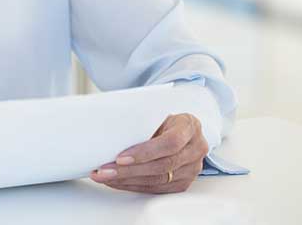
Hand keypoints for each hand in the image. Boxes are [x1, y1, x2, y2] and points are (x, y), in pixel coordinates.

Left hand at [89, 113, 208, 193]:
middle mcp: (195, 149)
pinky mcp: (183, 182)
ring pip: (158, 180)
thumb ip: (142, 122)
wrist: (179, 129)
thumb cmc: (165, 118)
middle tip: (105, 171)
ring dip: (128, 180)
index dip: (144, 152)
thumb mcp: (157, 112)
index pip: (170, 143)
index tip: (120, 157)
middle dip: (129, 171)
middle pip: (162, 165)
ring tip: (106, 177)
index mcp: (189, 126)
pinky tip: (118, 182)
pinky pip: (157, 188)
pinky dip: (134, 186)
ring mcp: (192, 168)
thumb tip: (109, 131)